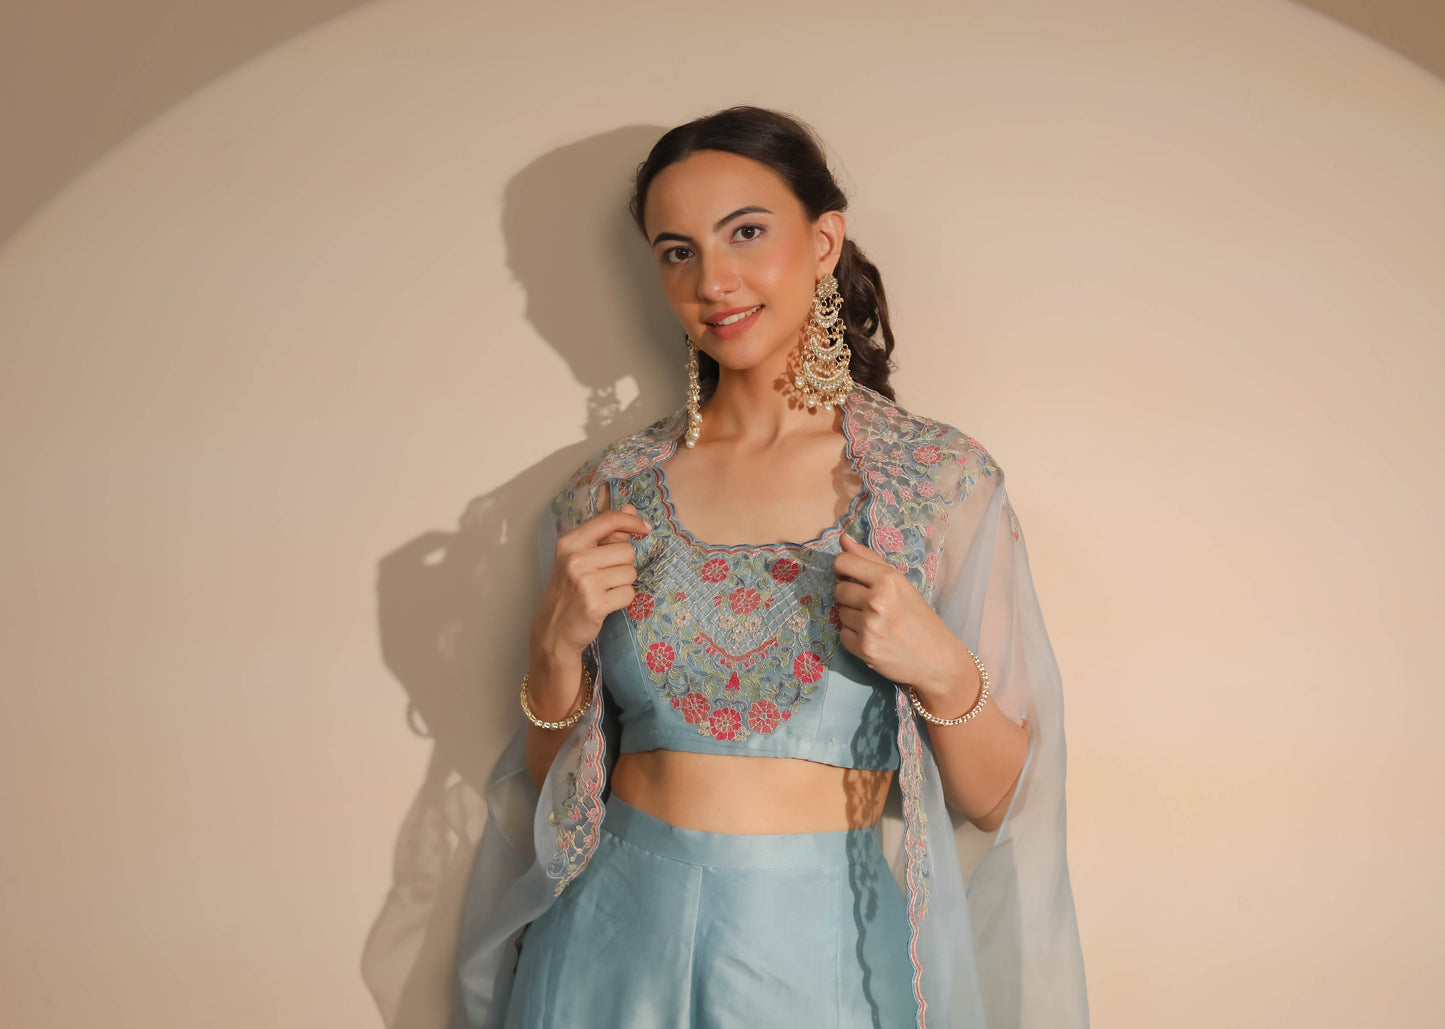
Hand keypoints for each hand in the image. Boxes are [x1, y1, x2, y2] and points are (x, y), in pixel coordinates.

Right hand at [529, 501, 649, 673]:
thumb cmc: (568, 590)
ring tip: (604, 590)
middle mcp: (575, 559)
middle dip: (624, 564)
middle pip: (626, 550)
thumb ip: (606, 533)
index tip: (644, 528)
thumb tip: (631, 508)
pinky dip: (623, 600)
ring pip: (630, 573)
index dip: (631, 521)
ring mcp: (585, 582)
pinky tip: (606, 603)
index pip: (608, 520)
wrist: (553, 630)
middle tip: (606, 576)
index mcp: (570, 542)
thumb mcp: (579, 557)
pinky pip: (629, 594)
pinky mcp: (595, 603)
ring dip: (624, 583)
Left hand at [832, 532, 978, 710]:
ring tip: (876, 623)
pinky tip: (873, 638)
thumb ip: (870, 560)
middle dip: (850, 596)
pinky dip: (854, 637)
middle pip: (839, 589)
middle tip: (871, 605)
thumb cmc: (920, 618)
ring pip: (840, 612)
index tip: (850, 576)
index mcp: (888, 580)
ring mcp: (869, 626)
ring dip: (853, 617)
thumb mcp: (901, 584)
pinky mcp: (863, 649)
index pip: (843, 563)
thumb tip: (842, 538)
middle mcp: (877, 601)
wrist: (936, 659)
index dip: (843, 569)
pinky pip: (842, 634)